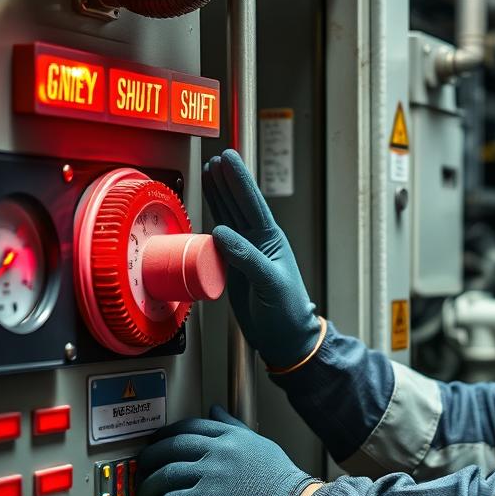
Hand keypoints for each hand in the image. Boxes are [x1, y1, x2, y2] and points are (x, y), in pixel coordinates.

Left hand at [137, 404, 314, 495]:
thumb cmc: (283, 482)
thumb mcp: (259, 444)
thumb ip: (233, 427)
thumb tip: (215, 409)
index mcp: (229, 439)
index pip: (185, 430)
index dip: (162, 439)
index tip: (154, 448)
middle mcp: (217, 458)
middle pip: (167, 457)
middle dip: (148, 470)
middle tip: (143, 481)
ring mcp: (212, 486)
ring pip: (165, 491)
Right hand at [203, 148, 320, 368]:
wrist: (284, 336)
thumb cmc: (286, 311)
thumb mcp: (269, 283)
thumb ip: (247, 257)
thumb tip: (221, 232)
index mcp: (271, 240)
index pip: (252, 203)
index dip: (239, 180)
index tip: (228, 158)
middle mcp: (257, 242)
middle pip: (239, 203)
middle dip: (227, 180)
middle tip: (217, 158)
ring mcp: (245, 252)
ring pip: (229, 215)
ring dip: (219, 195)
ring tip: (210, 174)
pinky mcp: (233, 266)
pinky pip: (219, 238)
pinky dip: (212, 220)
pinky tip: (207, 210)